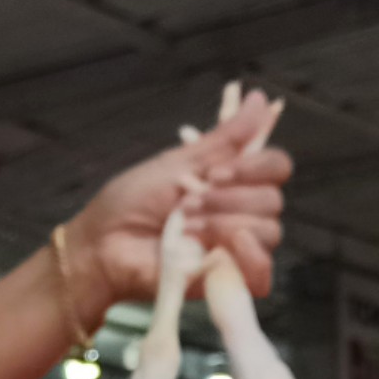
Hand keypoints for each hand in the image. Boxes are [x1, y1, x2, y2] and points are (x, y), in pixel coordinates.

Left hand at [58, 81, 291, 319]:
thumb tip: (259, 98)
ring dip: (224, 223)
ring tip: (187, 227)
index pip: (276, 167)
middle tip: (188, 203)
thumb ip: (224, 138)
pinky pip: (262, 270)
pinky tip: (218, 247)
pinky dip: (246, 255)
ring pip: (268, 231)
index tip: (217, 172)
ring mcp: (235, 249)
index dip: (256, 166)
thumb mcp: (178, 162)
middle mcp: (240, 214)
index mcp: (231, 183)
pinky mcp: (229, 280)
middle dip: (229, 198)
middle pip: (273, 199)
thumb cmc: (131, 204)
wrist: (102, 245)